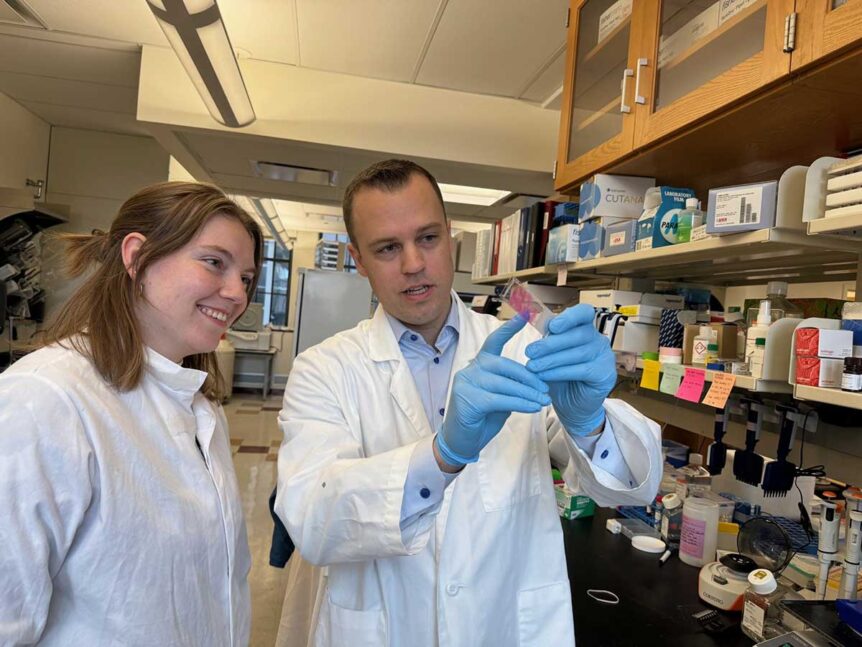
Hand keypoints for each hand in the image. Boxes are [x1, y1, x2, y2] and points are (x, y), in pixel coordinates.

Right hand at [435, 315, 551, 466]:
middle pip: (504, 365)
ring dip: (528, 393)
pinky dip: (519, 403)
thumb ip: (511, 384)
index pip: (493, 342)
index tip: (525, 315)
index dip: (509, 329)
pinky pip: (500, 399)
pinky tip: (533, 408)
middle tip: (546, 388)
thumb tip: (536, 379)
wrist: (461, 441)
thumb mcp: (500, 397)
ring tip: (544, 401)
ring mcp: (466, 383)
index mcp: (478, 364)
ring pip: (504, 383)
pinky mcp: (467, 400)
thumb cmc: (482, 418)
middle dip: (529, 377)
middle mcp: (470, 369)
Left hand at [524, 303, 616, 435]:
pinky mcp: (605, 374)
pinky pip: (581, 370)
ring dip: (552, 359)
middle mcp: (598, 340)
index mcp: (585, 329)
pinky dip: (560, 372)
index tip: (552, 327)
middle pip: (578, 334)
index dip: (570, 317)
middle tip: (530, 351)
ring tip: (532, 366)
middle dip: (551, 344)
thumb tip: (533, 323)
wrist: (571, 405)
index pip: (584, 313)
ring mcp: (605, 357)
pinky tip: (545, 376)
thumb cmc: (560, 376)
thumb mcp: (551, 355)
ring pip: (578, 353)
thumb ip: (548, 340)